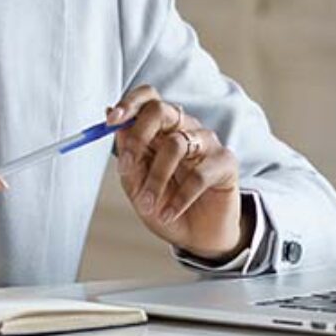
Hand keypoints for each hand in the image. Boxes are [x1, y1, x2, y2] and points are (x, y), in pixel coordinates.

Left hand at [108, 86, 246, 261]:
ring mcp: (206, 143)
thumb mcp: (136, 186)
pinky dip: (179, 198)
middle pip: (161, 110)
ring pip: (176, 144)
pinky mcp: (225, 162)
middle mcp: (185, 128)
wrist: (197, 238)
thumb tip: (109, 114)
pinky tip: (169, 213)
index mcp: (161, 128)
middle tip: (126, 165)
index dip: (129, 104)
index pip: (148, 98)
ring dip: (156, 178)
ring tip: (148, 205)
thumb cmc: (166, 206)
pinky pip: (199, 175)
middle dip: (138, 136)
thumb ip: (127, 154)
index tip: (110, 121)